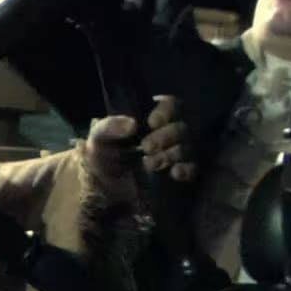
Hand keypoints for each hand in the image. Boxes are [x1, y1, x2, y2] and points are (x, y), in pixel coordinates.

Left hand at [79, 95, 193, 202]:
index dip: (165, 112)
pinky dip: (186, 169)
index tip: (152, 123)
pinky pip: (192, 168)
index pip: (170, 105)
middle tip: (146, 147)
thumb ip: (109, 127)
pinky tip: (175, 173)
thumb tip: (132, 124)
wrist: (103, 186)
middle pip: (181, 127)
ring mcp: (175, 151)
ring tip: (149, 164)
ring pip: (186, 147)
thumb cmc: (102, 154)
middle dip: (165, 137)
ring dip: (170, 155)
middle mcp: (167, 130)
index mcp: (149, 115)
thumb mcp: (98, 138)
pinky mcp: (177, 171)